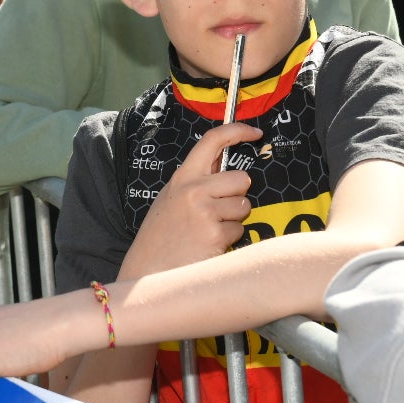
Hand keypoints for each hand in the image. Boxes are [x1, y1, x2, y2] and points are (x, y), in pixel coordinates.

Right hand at [119, 121, 259, 280]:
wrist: (148, 271)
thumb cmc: (161, 236)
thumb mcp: (171, 198)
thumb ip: (196, 181)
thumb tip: (226, 166)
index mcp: (183, 176)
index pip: (212, 140)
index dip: (238, 131)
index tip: (255, 132)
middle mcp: (194, 189)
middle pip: (241, 179)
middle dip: (237, 195)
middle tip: (218, 210)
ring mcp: (205, 211)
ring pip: (244, 206)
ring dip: (233, 219)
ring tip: (208, 230)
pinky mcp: (215, 234)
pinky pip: (239, 230)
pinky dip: (229, 239)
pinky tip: (208, 244)